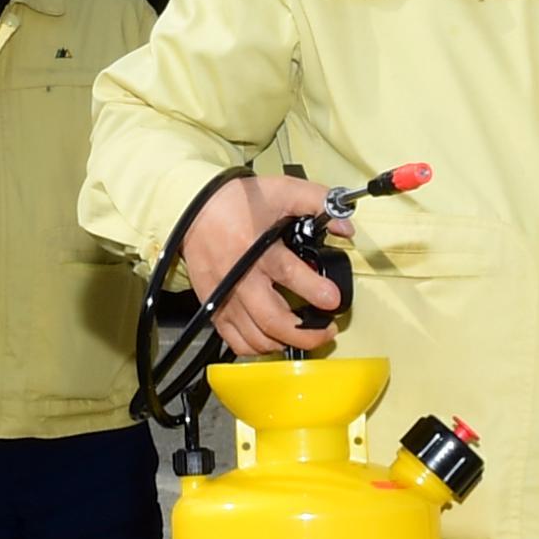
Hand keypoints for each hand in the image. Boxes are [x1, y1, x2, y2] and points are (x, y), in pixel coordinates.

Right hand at [180, 175, 341, 356]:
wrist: (193, 208)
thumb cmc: (236, 201)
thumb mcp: (282, 190)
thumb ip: (317, 201)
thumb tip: (345, 224)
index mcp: (258, 248)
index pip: (289, 275)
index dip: (316, 290)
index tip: (333, 299)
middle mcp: (240, 278)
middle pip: (272, 320)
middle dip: (305, 334)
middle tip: (326, 331)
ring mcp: (225, 297)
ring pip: (255, 337)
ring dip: (284, 343)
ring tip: (304, 335)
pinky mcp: (214, 307)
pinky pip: (235, 341)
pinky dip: (257, 348)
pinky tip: (273, 339)